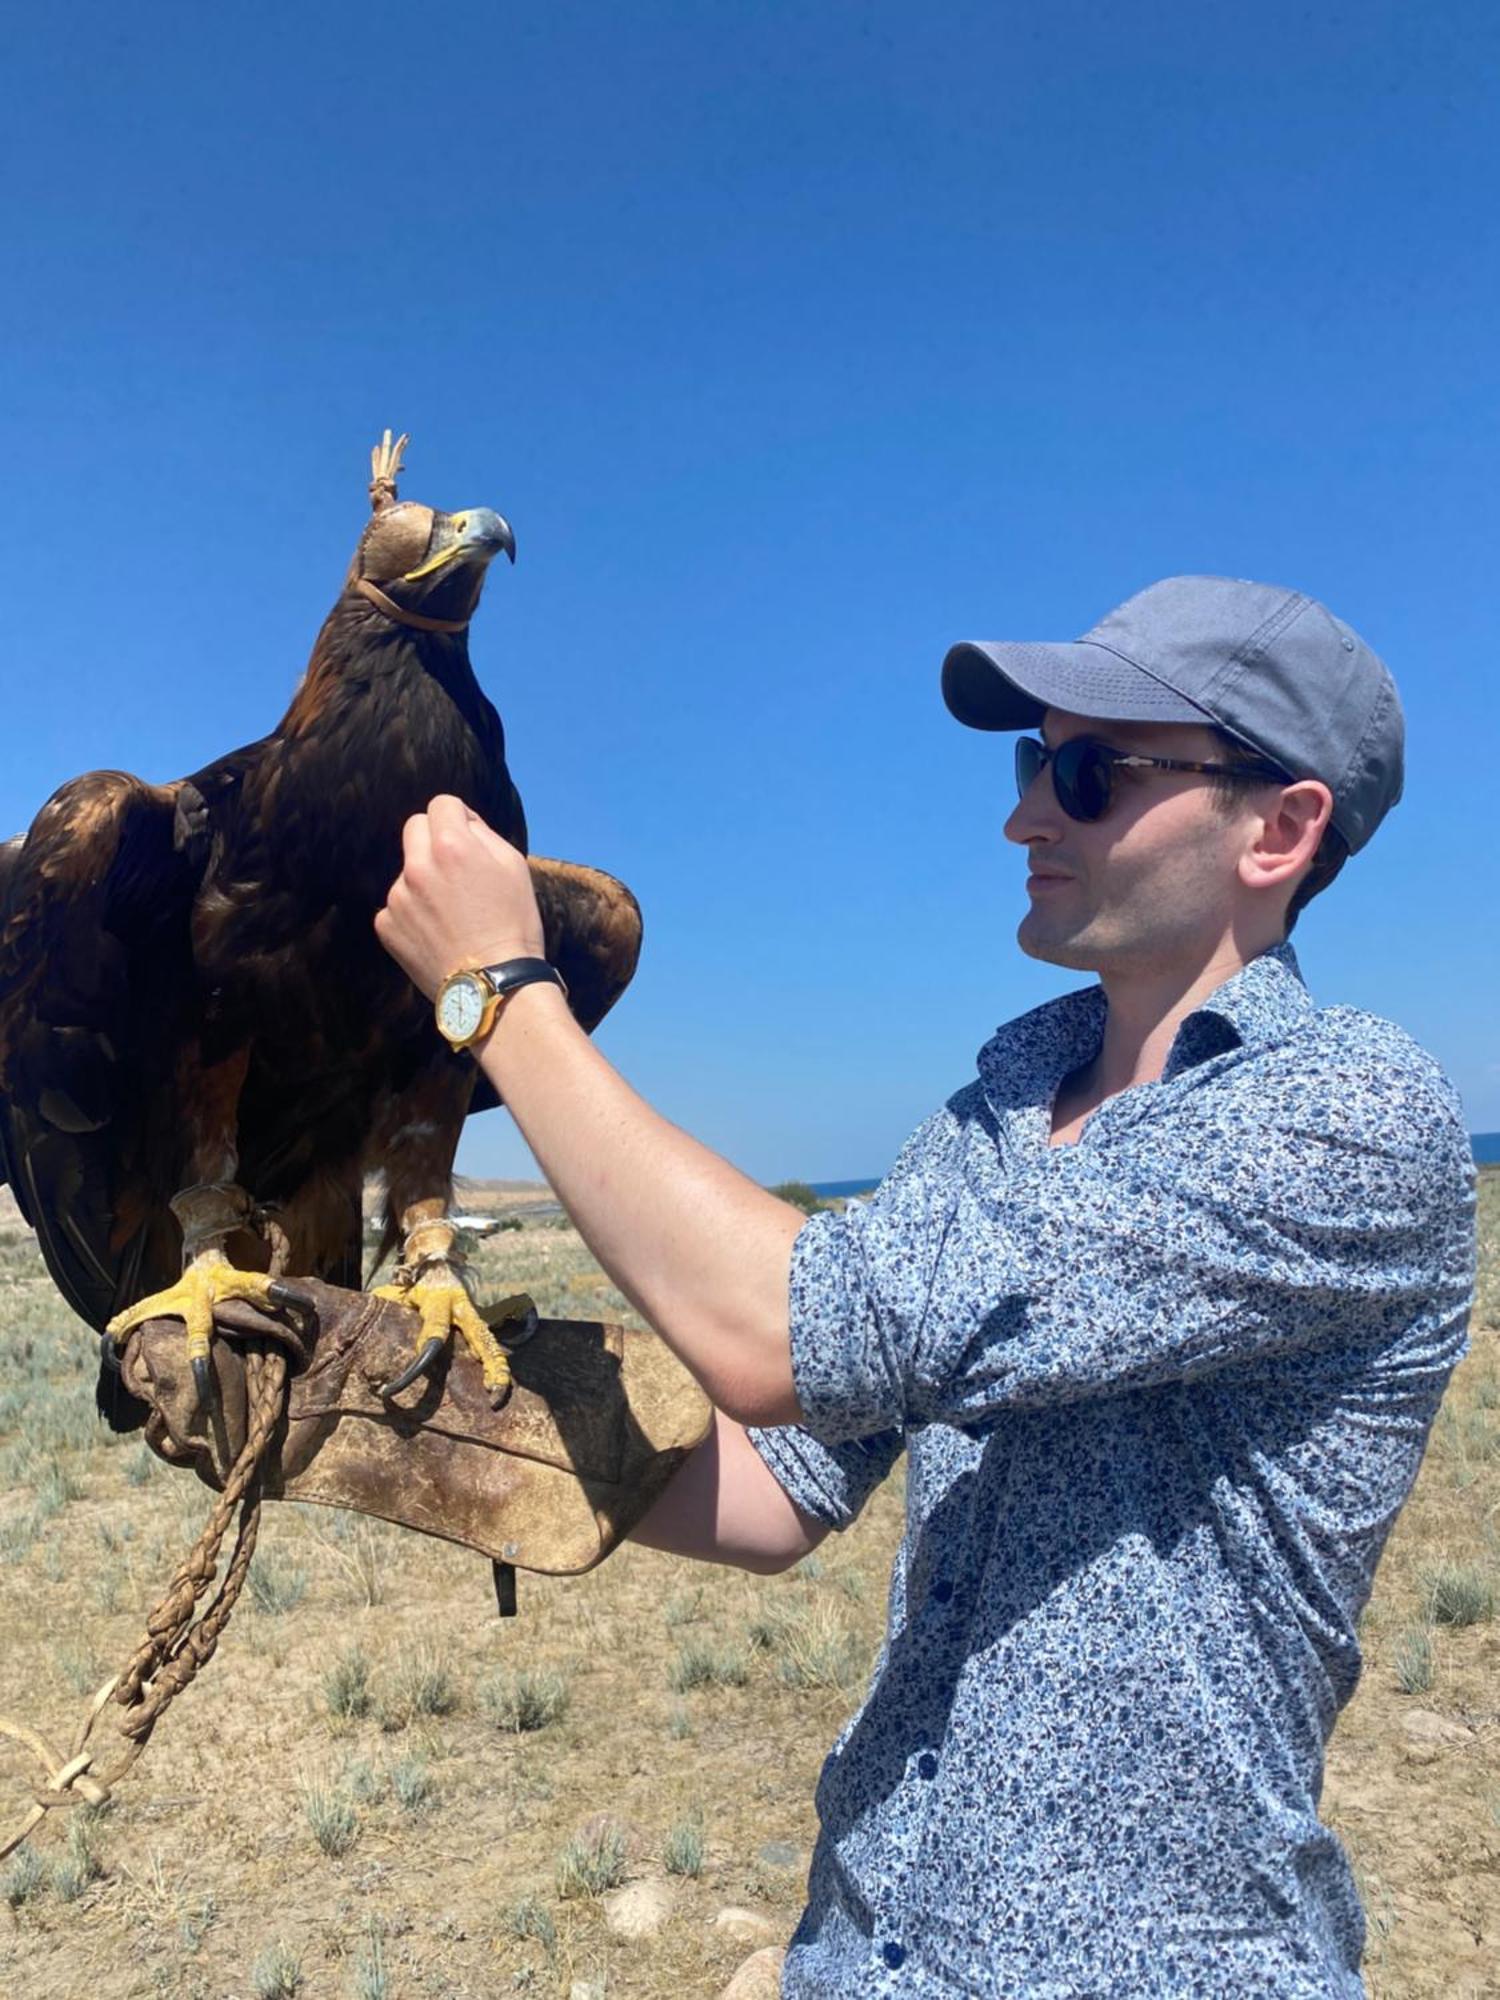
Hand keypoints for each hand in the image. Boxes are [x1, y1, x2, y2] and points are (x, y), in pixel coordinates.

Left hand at [375, 795, 545, 999]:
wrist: (494, 985)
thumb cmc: (513, 925)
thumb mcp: (515, 867)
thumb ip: (483, 834)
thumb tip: (463, 823)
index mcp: (451, 845)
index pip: (442, 804)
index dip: (458, 817)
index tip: (467, 836)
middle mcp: (417, 866)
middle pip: (415, 828)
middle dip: (434, 839)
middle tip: (456, 869)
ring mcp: (397, 897)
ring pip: (407, 870)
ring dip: (424, 880)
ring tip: (452, 913)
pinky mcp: (386, 926)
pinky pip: (396, 906)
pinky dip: (413, 913)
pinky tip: (437, 933)